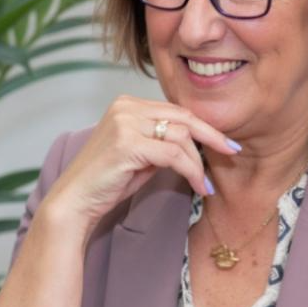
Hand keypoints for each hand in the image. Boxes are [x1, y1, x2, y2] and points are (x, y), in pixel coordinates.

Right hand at [43, 95, 240, 231]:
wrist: (75, 202)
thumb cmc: (107, 182)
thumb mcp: (141, 156)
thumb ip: (163, 143)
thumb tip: (198, 143)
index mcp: (128, 104)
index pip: (175, 110)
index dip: (203, 126)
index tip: (225, 142)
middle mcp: (126, 107)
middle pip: (182, 117)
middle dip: (212, 136)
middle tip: (233, 151)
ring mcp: (125, 123)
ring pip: (180, 137)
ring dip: (198, 163)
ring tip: (206, 184)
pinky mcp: (128, 143)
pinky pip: (173, 155)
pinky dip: (190, 171)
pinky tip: (198, 186)